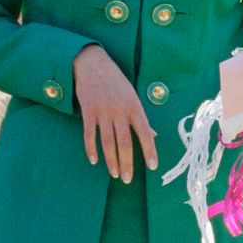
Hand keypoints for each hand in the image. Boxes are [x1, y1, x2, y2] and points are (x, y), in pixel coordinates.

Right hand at [73, 44, 157, 181]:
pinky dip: (91, 149)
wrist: (92, 63)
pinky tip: (94, 161)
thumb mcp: (132, 96)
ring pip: (107, 142)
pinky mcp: (88, 111)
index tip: (152, 166)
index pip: (145, 133)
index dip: (150, 150)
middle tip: (127, 179)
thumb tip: (154, 135)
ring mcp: (103, 111)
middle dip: (127, 163)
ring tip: (114, 174)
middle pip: (125, 142)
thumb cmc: (115, 81)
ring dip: (111, 161)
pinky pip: (89, 134)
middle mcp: (119, 110)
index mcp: (134, 107)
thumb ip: (141, 117)